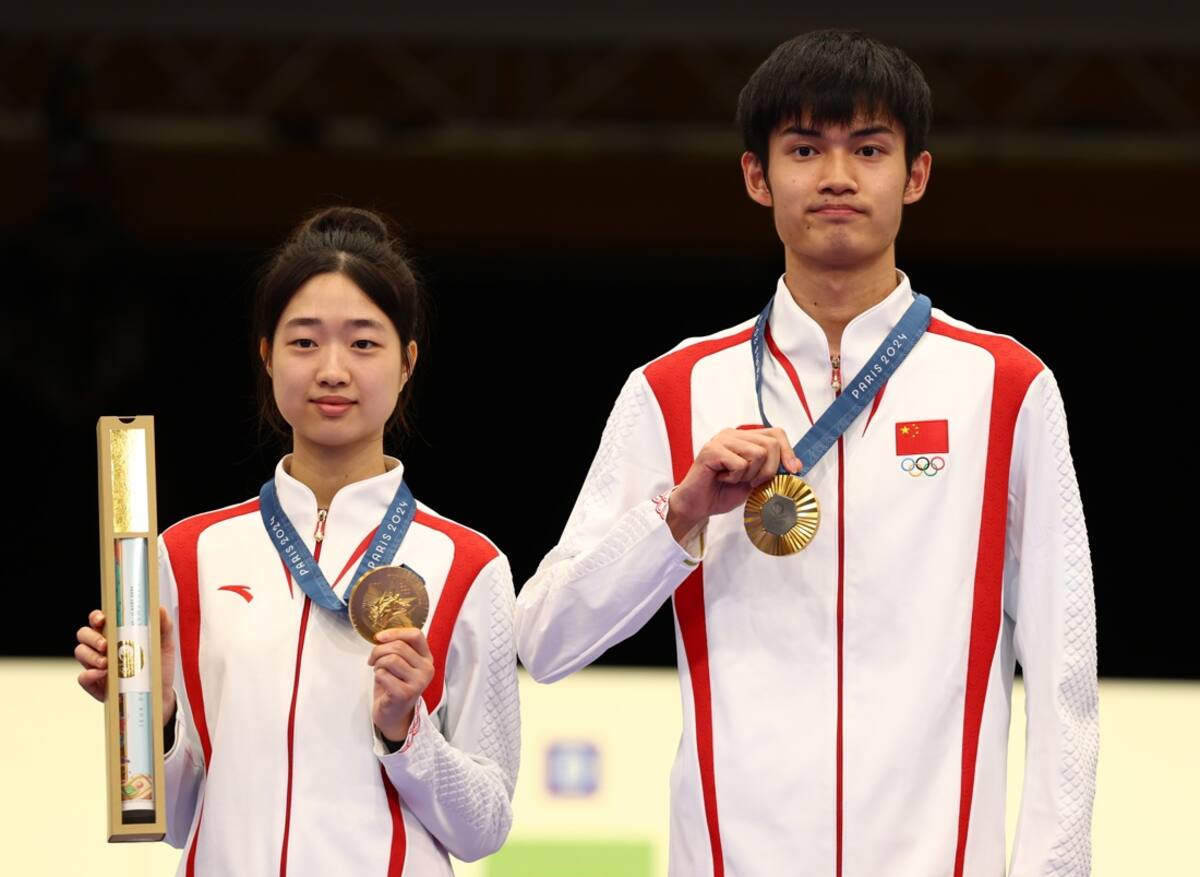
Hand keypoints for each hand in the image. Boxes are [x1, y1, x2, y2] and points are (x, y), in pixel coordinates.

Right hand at [75, 607, 177, 723]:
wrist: (160, 694)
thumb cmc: (159, 666)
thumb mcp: (165, 645)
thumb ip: (164, 626)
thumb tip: (159, 608)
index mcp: (116, 634)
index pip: (98, 621)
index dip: (96, 617)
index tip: (102, 619)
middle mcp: (103, 648)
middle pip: (84, 634)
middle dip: (91, 637)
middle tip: (106, 645)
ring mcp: (96, 666)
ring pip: (80, 653)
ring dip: (90, 656)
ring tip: (107, 662)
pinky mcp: (95, 684)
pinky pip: (82, 677)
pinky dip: (89, 674)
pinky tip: (103, 674)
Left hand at [369, 627, 433, 743]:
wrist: (393, 715)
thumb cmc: (394, 686)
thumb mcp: (401, 664)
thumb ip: (397, 648)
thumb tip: (381, 636)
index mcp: (427, 658)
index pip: (416, 635)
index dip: (395, 632)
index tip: (379, 637)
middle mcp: (427, 669)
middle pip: (399, 646)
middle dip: (379, 650)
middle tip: (372, 659)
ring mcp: (418, 682)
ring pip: (391, 659)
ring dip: (378, 663)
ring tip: (378, 670)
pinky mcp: (405, 693)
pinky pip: (384, 674)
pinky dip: (377, 676)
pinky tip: (381, 682)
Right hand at [666, 426, 800, 544]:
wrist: (697, 505)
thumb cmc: (723, 493)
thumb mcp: (755, 481)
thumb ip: (771, 470)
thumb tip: (795, 465)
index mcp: (744, 437)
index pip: (776, 433)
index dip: (788, 451)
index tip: (792, 470)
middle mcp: (733, 434)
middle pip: (771, 444)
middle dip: (768, 470)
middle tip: (752, 483)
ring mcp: (721, 440)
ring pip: (758, 453)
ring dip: (750, 475)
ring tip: (734, 479)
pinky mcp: (712, 450)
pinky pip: (740, 464)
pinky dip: (735, 477)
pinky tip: (722, 478)